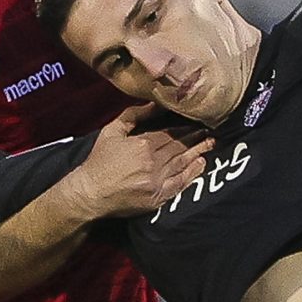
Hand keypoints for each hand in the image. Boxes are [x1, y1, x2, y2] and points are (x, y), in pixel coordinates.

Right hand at [60, 105, 211, 219]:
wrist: (90, 193)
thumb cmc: (99, 161)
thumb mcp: (112, 131)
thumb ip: (133, 115)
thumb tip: (154, 103)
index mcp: (143, 145)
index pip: (170, 134)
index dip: (184, 128)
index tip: (196, 122)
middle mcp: (153, 162)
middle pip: (179, 147)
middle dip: (196, 138)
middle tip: (210, 131)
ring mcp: (157, 181)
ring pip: (182, 163)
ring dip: (198, 152)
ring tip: (211, 144)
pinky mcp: (158, 197)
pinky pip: (180, 184)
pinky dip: (192, 173)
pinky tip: (201, 164)